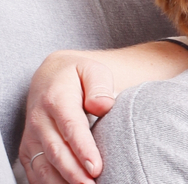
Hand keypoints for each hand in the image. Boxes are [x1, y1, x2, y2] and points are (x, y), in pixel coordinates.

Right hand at [18, 52, 114, 183]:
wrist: (50, 76)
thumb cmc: (77, 75)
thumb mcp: (92, 70)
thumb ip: (100, 86)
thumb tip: (103, 105)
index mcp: (56, 99)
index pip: (71, 127)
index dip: (83, 149)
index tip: (96, 167)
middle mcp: (39, 120)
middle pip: (56, 151)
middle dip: (74, 172)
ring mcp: (31, 136)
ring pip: (43, 165)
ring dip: (62, 182)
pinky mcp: (28, 149)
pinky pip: (35, 171)